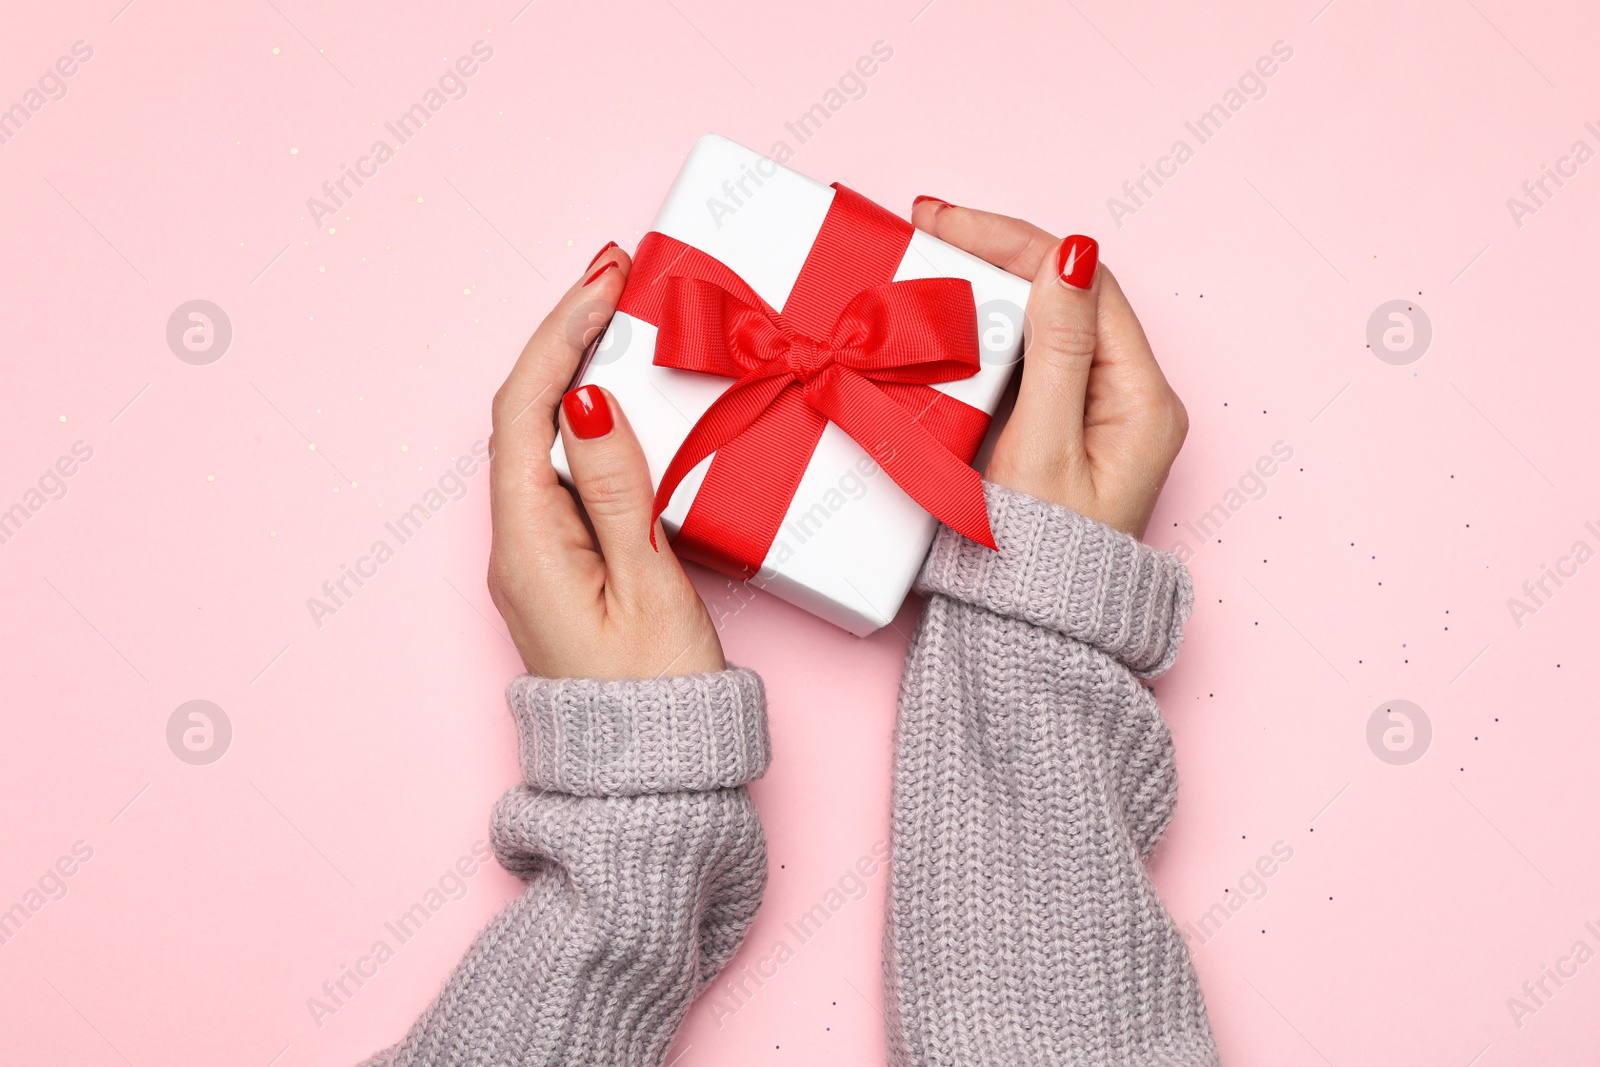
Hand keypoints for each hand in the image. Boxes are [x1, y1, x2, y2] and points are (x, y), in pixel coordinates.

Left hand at [486, 246, 724, 679]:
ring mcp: (533, 562)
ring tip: (619, 320)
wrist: (649, 789)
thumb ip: (618, 488)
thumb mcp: (649, 585)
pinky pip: (562, 480)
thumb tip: (586, 399)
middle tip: (614, 279)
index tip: (604, 280)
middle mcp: (514, 548)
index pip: (524, 410)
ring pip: (541, 445)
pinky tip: (620, 407)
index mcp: (526, 546)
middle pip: (522, 418)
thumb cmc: (658, 701)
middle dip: (563, 340)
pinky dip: (588, 427)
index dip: (560, 335)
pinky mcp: (560, 574)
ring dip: (574, 376)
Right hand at [910, 200, 1186, 539]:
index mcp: (1140, 400)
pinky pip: (1031, 359)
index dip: (1016, 242)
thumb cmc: (1039, 564)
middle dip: (997, 252)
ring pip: (1046, 321)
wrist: (1030, 638)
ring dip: (989, 285)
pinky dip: (989, 330)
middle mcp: (1128, 399)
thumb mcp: (1042, 452)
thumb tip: (1071, 256)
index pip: (1084, 283)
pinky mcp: (1062, 432)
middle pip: (1067, 293)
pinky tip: (950, 316)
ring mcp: (1095, 415)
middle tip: (926, 225)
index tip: (946, 221)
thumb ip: (1056, 351)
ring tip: (929, 257)